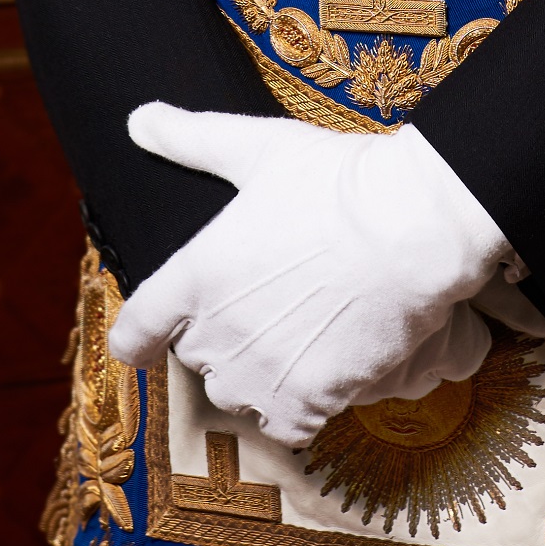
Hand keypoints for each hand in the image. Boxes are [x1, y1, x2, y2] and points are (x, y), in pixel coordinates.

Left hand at [106, 103, 540, 446]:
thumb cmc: (336, 181)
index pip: (134, 331)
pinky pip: (282, 426)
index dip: (137, 336)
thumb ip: (191, 140)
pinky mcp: (308, 400)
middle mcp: (215, 333)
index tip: (146, 338)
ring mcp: (261, 372)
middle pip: (195, 357)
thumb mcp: (258, 149)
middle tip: (262, 304)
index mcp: (193, 277)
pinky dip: (296, 407)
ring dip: (255, 374)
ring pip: (236, 392)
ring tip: (291, 338)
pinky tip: (317, 374)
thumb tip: (138, 119)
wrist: (410, 227)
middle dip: (220, 335)